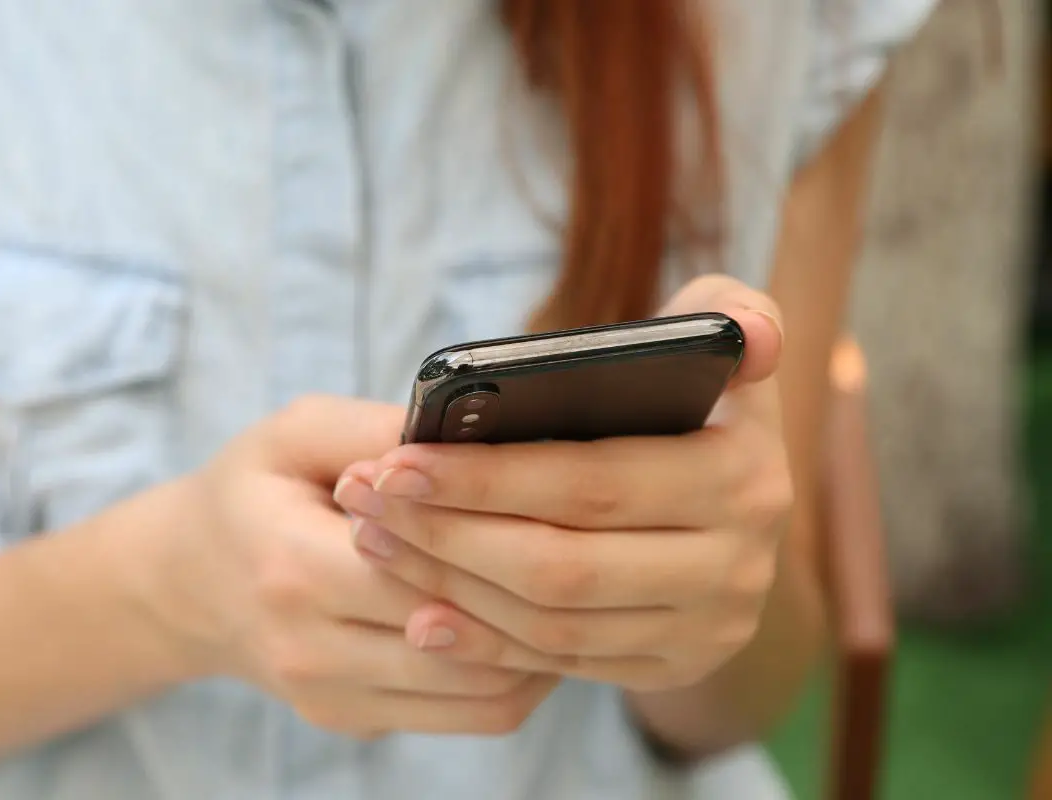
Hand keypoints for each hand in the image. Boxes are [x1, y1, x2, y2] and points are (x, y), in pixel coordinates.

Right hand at [141, 396, 557, 737]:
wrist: (191, 582)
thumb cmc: (253, 492)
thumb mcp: (296, 433)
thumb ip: (378, 429)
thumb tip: (474, 433)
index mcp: (292, 567)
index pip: (427, 569)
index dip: (498, 538)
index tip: (558, 501)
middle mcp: (310, 651)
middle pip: (465, 639)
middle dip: (536, 595)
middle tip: (592, 548)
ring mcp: (333, 699)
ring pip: (481, 695)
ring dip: (542, 646)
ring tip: (575, 589)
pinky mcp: (355, 723)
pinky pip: (466, 717)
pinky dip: (515, 675)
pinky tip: (535, 625)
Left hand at [333, 275, 792, 692]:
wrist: (733, 502)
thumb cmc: (696, 399)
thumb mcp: (720, 342)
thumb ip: (729, 310)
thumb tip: (750, 337)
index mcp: (744, 477)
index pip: (592, 484)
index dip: (487, 477)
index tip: (396, 461)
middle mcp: (738, 566)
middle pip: (561, 565)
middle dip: (448, 535)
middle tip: (366, 501)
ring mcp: (709, 628)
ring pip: (552, 622)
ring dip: (450, 586)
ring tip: (377, 541)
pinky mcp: (673, 666)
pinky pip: (562, 664)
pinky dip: (485, 642)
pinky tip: (421, 613)